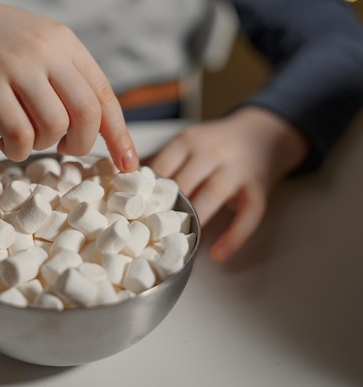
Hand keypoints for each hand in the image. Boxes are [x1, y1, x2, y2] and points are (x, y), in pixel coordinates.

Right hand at [0, 0, 137, 171]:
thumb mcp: (35, 46)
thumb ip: (63, 77)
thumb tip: (90, 127)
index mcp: (64, 43)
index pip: (105, 95)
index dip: (120, 136)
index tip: (129, 166)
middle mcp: (45, 50)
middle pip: (86, 114)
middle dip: (80, 145)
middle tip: (61, 149)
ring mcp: (14, 65)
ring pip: (52, 126)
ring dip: (42, 147)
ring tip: (24, 139)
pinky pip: (16, 133)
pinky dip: (17, 150)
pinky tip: (4, 143)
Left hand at [144, 107, 308, 261]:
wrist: (265, 133)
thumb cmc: (216, 144)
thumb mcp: (188, 143)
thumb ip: (162, 163)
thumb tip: (122, 186)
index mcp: (187, 142)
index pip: (161, 167)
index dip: (144, 192)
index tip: (129, 214)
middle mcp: (212, 152)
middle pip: (183, 182)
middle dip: (165, 209)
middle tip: (146, 236)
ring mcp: (236, 170)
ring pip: (211, 196)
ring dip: (193, 221)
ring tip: (177, 245)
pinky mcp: (258, 188)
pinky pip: (248, 215)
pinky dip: (234, 237)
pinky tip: (218, 254)